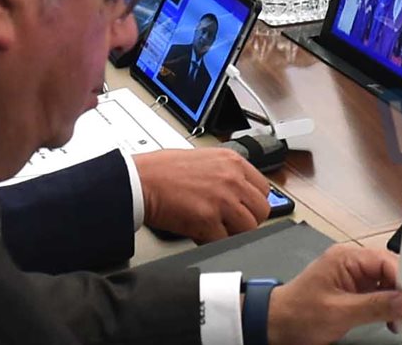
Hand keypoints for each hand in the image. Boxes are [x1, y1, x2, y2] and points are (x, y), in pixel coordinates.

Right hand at [134, 147, 268, 242]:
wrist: (139, 180)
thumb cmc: (161, 170)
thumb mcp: (204, 159)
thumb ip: (225, 173)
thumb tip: (236, 191)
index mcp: (233, 162)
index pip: (263, 189)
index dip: (253, 203)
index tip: (245, 209)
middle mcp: (232, 179)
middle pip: (261, 211)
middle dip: (248, 221)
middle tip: (231, 224)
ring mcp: (222, 200)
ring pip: (248, 229)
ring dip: (233, 233)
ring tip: (216, 230)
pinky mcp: (208, 220)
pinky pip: (224, 241)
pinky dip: (214, 242)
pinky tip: (201, 235)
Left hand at [269, 245, 401, 344]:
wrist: (275, 325)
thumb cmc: (298, 314)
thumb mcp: (338, 313)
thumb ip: (374, 306)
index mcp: (346, 258)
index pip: (385, 261)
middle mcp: (351, 262)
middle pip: (388, 270)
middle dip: (401, 290)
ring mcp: (353, 276)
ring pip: (386, 282)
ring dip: (395, 300)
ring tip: (401, 318)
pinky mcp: (353, 290)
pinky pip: (377, 293)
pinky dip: (386, 306)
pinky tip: (391, 319)